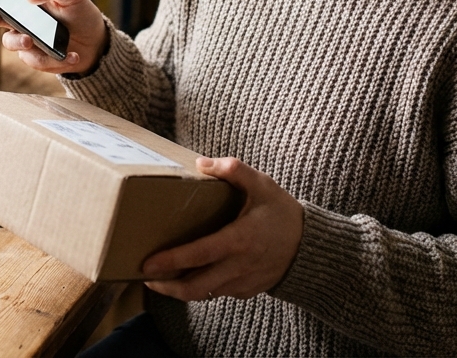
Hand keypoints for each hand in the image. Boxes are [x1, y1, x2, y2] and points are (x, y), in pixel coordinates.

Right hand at [0, 0, 107, 75]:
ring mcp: (27, 39)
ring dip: (22, 43)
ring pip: (12, 42)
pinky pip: (36, 61)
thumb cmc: (81, 13)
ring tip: (34, 42)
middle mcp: (22, 19)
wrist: (96, 43)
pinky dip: (55, 60)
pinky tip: (72, 56)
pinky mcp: (36, 58)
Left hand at [142, 157, 303, 301]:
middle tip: (144, 276)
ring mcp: (243, 283)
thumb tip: (202, 162)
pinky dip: (199, 288)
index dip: (171, 261)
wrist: (311, 247)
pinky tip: (187, 276)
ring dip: (179, 290)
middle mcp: (239, 266)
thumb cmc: (283, 213)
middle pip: (195, 288)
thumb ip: (234, 170)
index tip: (147, 264)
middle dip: (166, 286)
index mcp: (239, 240)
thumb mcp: (263, 185)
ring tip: (159, 278)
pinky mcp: (246, 291)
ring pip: (204, 295)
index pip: (199, 255)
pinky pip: (217, 293)